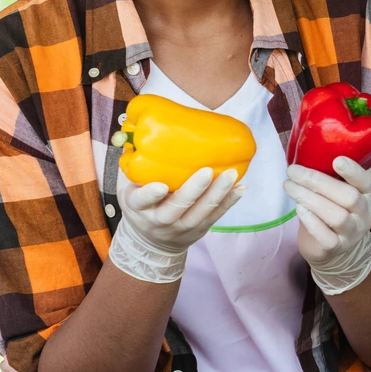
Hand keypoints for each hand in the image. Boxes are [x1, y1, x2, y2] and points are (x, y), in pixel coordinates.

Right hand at [109, 166, 242, 283]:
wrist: (152, 242)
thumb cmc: (142, 205)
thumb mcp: (130, 189)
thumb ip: (137, 168)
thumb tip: (139, 129)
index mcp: (138, 206)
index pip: (141, 200)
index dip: (150, 195)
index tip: (161, 186)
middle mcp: (160, 219)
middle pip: (177, 206)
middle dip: (193, 190)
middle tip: (207, 171)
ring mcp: (181, 226)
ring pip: (201, 212)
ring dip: (218, 193)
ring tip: (230, 174)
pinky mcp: (200, 228)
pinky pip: (217, 215)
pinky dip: (230, 201)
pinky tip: (241, 187)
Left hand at [285, 156, 370, 294]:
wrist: (333, 247)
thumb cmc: (334, 209)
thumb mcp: (341, 191)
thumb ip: (336, 174)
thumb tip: (316, 144)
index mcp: (369, 195)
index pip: (365, 181)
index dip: (353, 171)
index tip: (336, 159)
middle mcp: (365, 214)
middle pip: (348, 197)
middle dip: (318, 181)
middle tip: (293, 171)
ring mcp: (352, 233)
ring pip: (336, 216)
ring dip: (310, 199)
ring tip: (289, 187)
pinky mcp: (336, 247)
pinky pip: (326, 236)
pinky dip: (311, 221)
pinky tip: (299, 209)